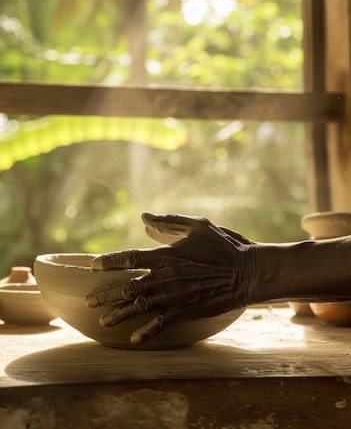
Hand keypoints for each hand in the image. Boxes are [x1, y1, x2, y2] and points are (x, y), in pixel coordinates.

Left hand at [86, 211, 256, 343]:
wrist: (245, 272)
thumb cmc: (221, 245)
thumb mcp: (197, 225)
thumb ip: (169, 221)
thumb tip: (145, 216)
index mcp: (165, 255)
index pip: (129, 258)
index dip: (109, 261)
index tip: (93, 265)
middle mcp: (165, 276)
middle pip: (128, 286)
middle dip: (106, 293)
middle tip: (89, 299)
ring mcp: (174, 296)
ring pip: (139, 306)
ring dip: (119, 313)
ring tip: (102, 320)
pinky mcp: (185, 311)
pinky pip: (161, 323)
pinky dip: (147, 332)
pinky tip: (133, 339)